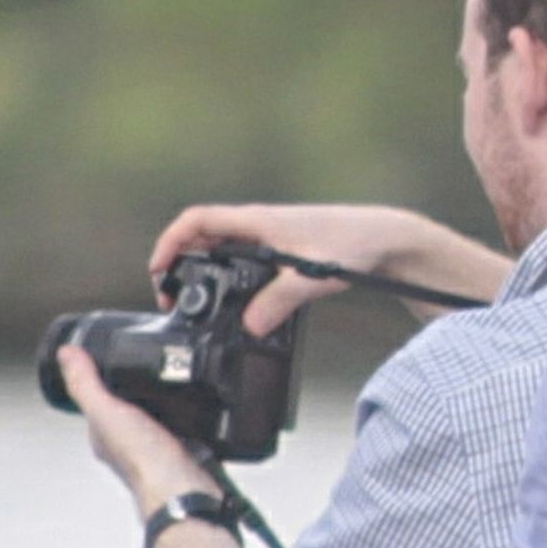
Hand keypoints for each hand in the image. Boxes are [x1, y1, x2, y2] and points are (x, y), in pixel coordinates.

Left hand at [56, 344, 211, 510]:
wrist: (185, 489)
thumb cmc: (144, 462)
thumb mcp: (107, 413)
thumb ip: (86, 384)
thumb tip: (66, 354)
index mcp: (104, 436)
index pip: (96, 402)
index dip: (100, 380)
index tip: (107, 357)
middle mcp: (128, 444)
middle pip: (127, 408)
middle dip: (135, 389)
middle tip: (144, 363)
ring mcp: (157, 448)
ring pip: (155, 417)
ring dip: (162, 400)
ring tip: (171, 376)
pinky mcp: (184, 449)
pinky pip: (181, 425)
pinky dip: (185, 412)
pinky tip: (192, 401)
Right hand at [148, 203, 513, 335]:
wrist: (388, 238)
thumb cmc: (354, 245)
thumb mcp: (312, 276)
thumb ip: (278, 302)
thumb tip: (249, 327)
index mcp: (259, 221)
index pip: (198, 220)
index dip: (170, 242)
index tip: (158, 271)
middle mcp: (261, 225)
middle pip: (204, 237)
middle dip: (181, 264)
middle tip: (174, 298)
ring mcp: (273, 236)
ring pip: (226, 250)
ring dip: (206, 273)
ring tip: (198, 304)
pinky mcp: (287, 251)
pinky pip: (247, 261)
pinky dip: (233, 280)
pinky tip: (239, 304)